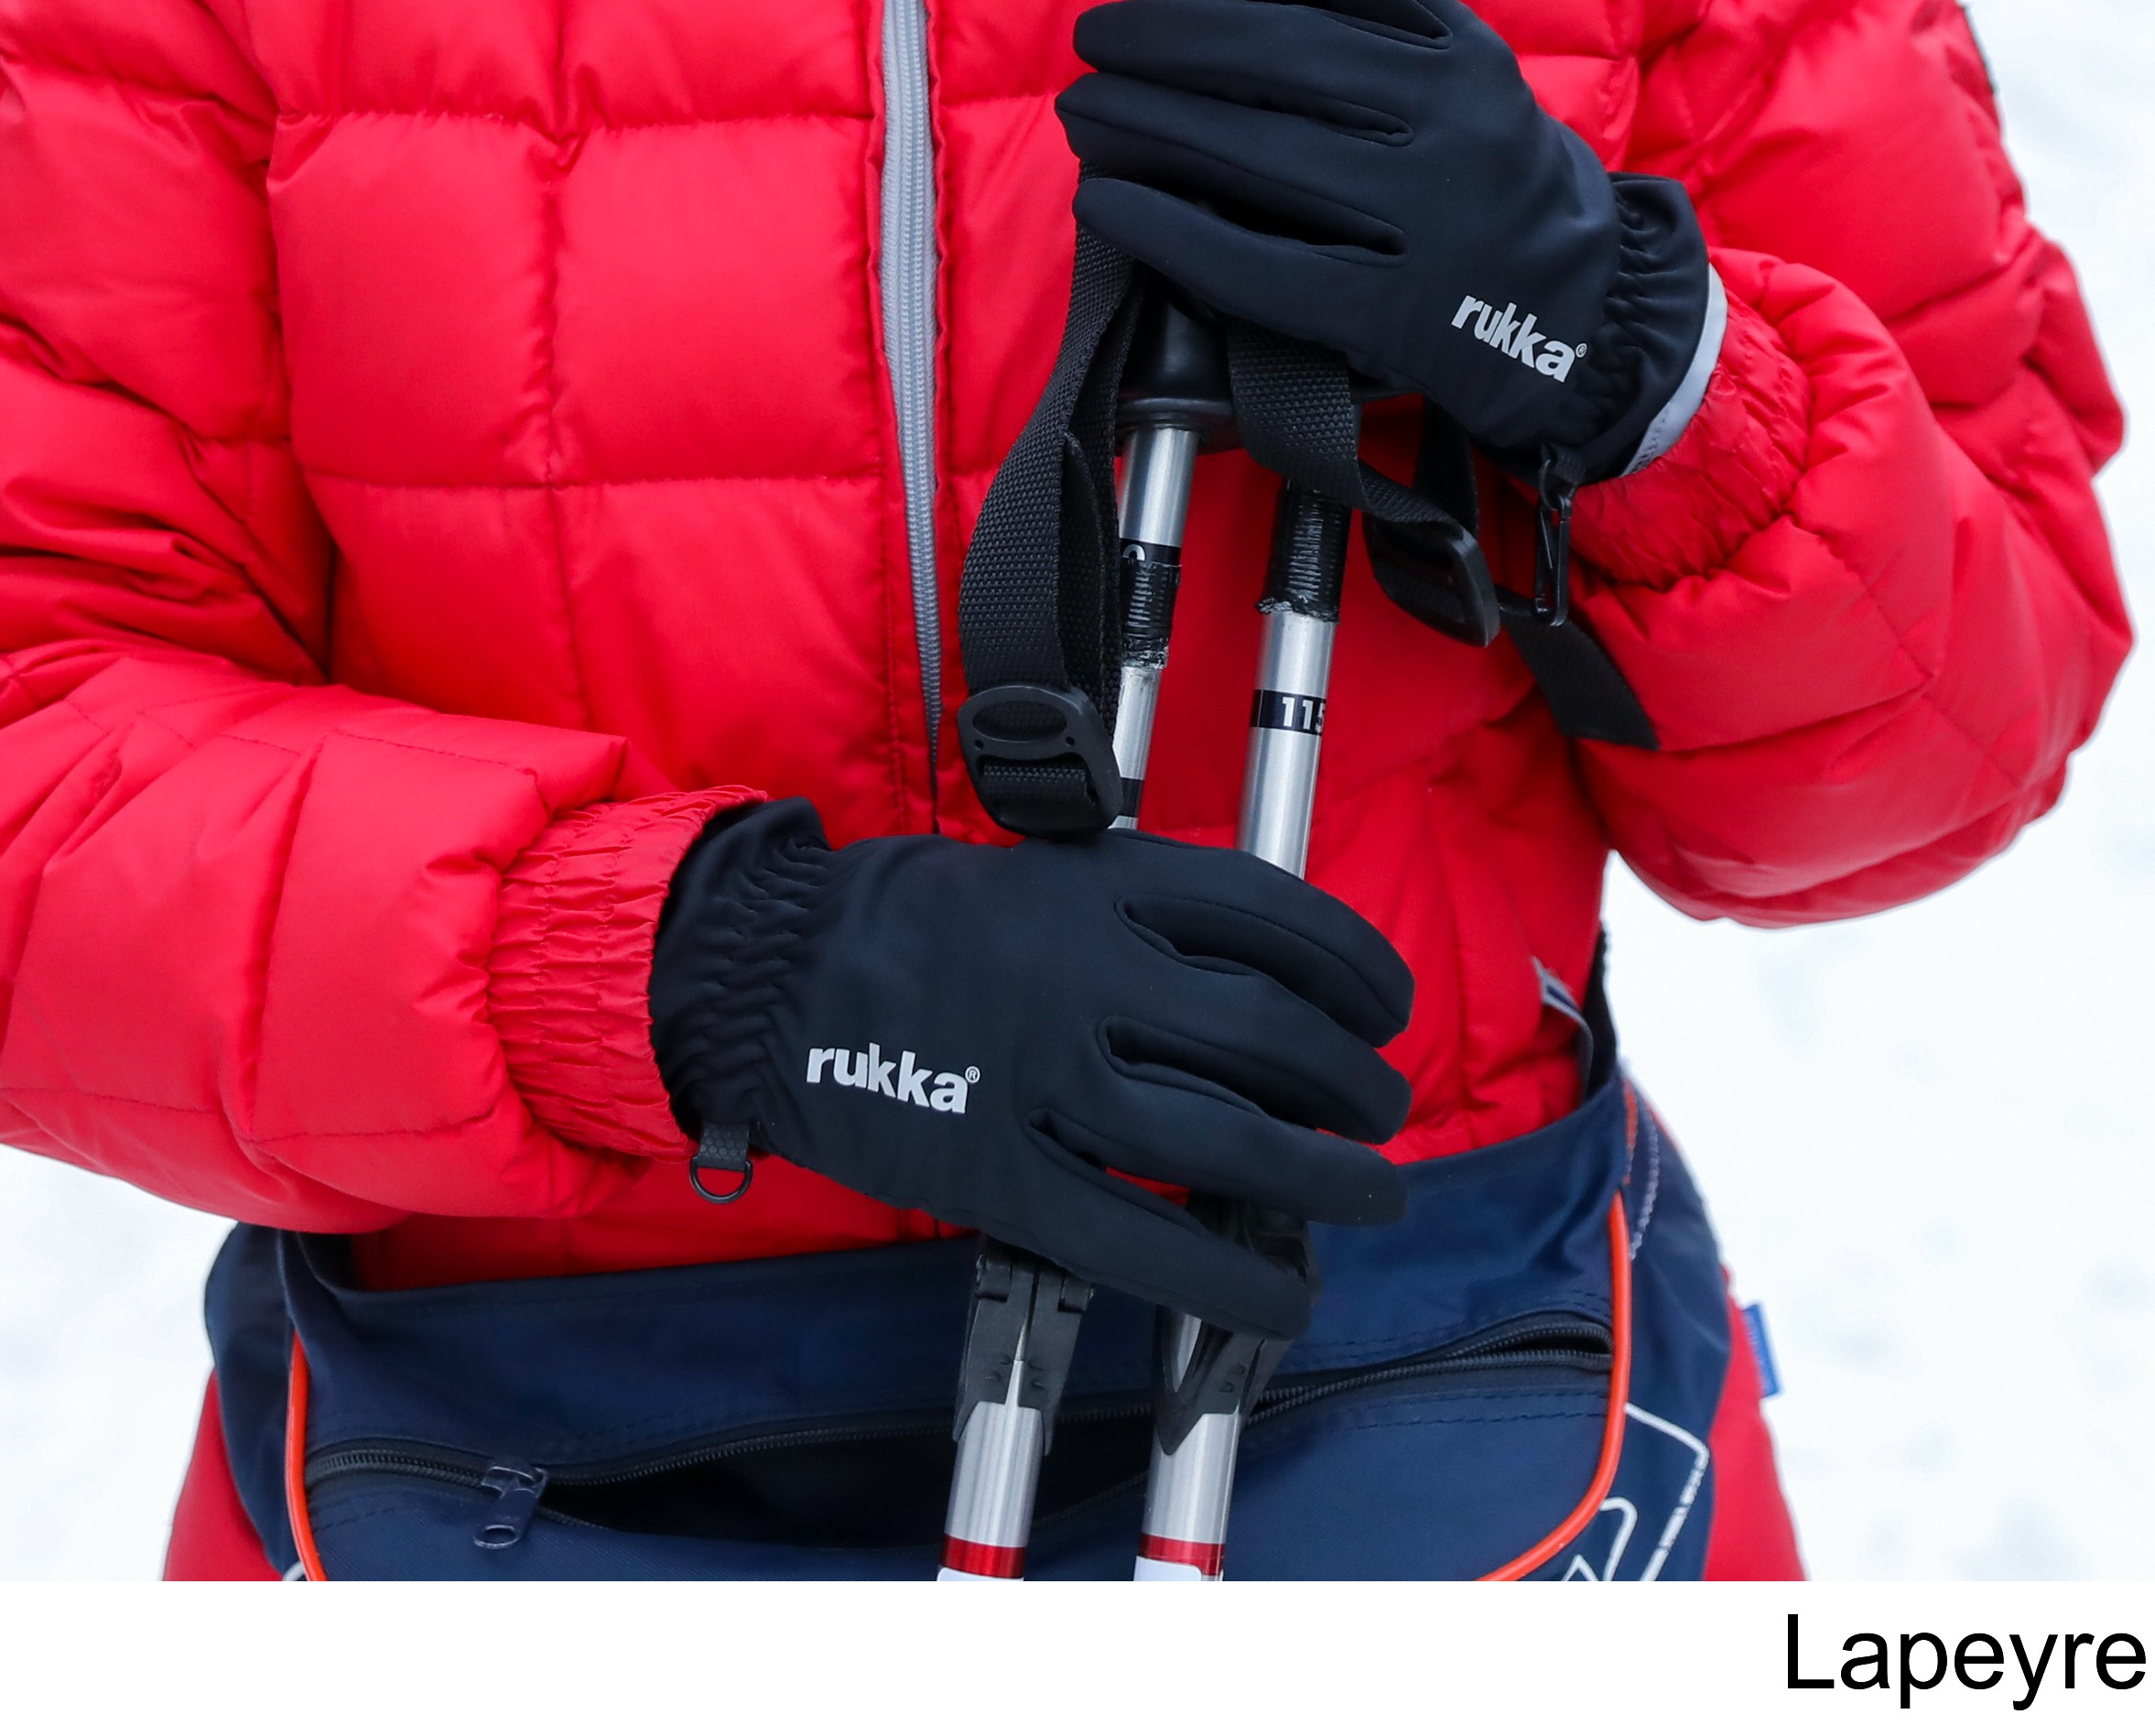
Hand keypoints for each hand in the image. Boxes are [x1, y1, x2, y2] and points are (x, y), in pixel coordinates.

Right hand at [651, 806, 1411, 1339]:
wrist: (769, 973)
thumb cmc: (911, 918)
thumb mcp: (1042, 865)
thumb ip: (1146, 910)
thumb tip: (1269, 981)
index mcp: (1103, 882)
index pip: (1279, 917)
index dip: (1358, 970)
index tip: (1384, 1006)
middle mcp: (1090, 972)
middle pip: (1274, 1034)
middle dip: (1356, 1082)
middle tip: (1381, 1108)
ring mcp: (1046, 1077)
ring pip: (1229, 1139)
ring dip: (1326, 1176)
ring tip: (1370, 1193)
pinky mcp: (1003, 1174)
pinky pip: (1142, 1239)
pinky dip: (1230, 1274)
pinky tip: (1285, 1290)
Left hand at [1056, 0, 1712, 480]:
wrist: (1585, 320)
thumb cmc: (1492, 183)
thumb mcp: (1466, 76)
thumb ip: (1377, 18)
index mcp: (1466, 51)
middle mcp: (1452, 123)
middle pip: (1279, 54)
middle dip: (1163, 37)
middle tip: (1095, 39)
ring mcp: (1426, 221)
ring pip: (1259, 153)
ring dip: (1147, 122)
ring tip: (1087, 110)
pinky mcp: (1391, 315)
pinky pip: (1256, 265)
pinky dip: (1166, 228)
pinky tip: (1107, 201)